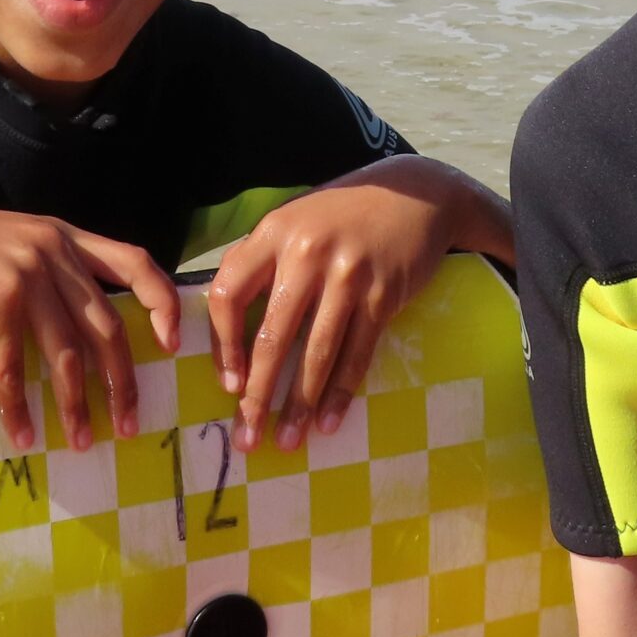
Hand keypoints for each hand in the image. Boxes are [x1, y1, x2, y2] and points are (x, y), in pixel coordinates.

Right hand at [0, 205, 180, 452]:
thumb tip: (88, 337)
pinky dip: (18, 407)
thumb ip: (53, 274)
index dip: (162, 303)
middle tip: (130, 423)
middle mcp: (53, 252)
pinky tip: (24, 434)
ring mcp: (25, 276)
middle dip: (121, 380)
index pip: (135, 262)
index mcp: (65, 237)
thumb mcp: (17, 245)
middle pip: (107, 324)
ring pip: (66, 353)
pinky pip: (13, 368)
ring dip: (76, 404)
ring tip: (82, 441)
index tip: (172, 345)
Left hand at [206, 158, 468, 452]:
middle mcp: (306, 253)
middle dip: (256, 394)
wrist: (415, 195)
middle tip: (247, 436)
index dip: (222, 344)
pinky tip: (328, 421)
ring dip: (299, 404)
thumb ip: (261, 263)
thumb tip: (226, 329)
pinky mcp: (383, 294)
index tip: (226, 385)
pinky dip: (340, 393)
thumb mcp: (294, 222)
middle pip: (271, 335)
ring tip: (287, 441)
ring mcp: (347, 274)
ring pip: (316, 353)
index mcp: (272, 234)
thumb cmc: (342, 217)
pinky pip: (357, 354)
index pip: (228, 295)